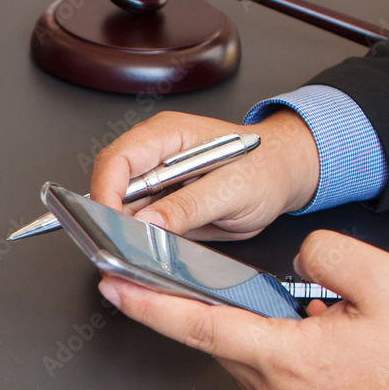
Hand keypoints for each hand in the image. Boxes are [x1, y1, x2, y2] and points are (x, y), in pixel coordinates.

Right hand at [88, 110, 319, 240]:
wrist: (283, 177)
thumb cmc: (266, 169)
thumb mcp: (232, 190)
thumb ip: (190, 206)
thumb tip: (149, 222)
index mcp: (169, 135)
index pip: (118, 160)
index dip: (105, 192)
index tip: (107, 224)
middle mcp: (157, 156)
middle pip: (112, 184)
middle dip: (108, 217)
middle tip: (117, 248)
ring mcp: (159, 182)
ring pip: (123, 208)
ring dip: (124, 232)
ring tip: (133, 254)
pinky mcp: (165, 205)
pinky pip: (141, 223)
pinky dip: (140, 239)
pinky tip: (148, 252)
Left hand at [98, 231, 388, 389]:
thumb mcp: (385, 280)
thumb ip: (326, 255)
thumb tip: (298, 263)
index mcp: (290, 358)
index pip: (202, 325)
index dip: (152, 305)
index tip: (116, 289)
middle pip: (222, 342)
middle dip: (214, 312)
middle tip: (215, 286)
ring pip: (248, 362)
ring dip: (258, 334)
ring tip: (315, 321)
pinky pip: (272, 382)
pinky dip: (278, 357)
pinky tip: (321, 346)